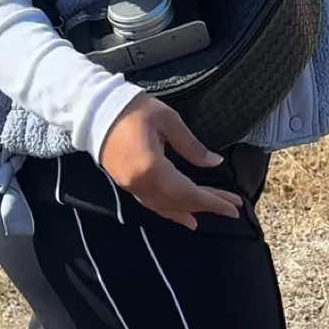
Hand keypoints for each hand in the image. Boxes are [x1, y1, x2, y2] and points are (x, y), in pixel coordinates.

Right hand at [98, 94, 243, 230]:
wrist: (94, 109)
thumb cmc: (134, 109)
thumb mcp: (168, 120)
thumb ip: (191, 146)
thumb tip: (215, 163)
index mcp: (152, 168)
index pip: (189, 192)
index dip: (213, 201)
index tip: (234, 207)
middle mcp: (141, 184)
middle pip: (179, 202)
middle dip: (206, 205)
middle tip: (231, 209)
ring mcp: (131, 186)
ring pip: (164, 206)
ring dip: (187, 212)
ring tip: (203, 219)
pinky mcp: (125, 183)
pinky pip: (150, 203)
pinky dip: (167, 210)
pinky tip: (177, 214)